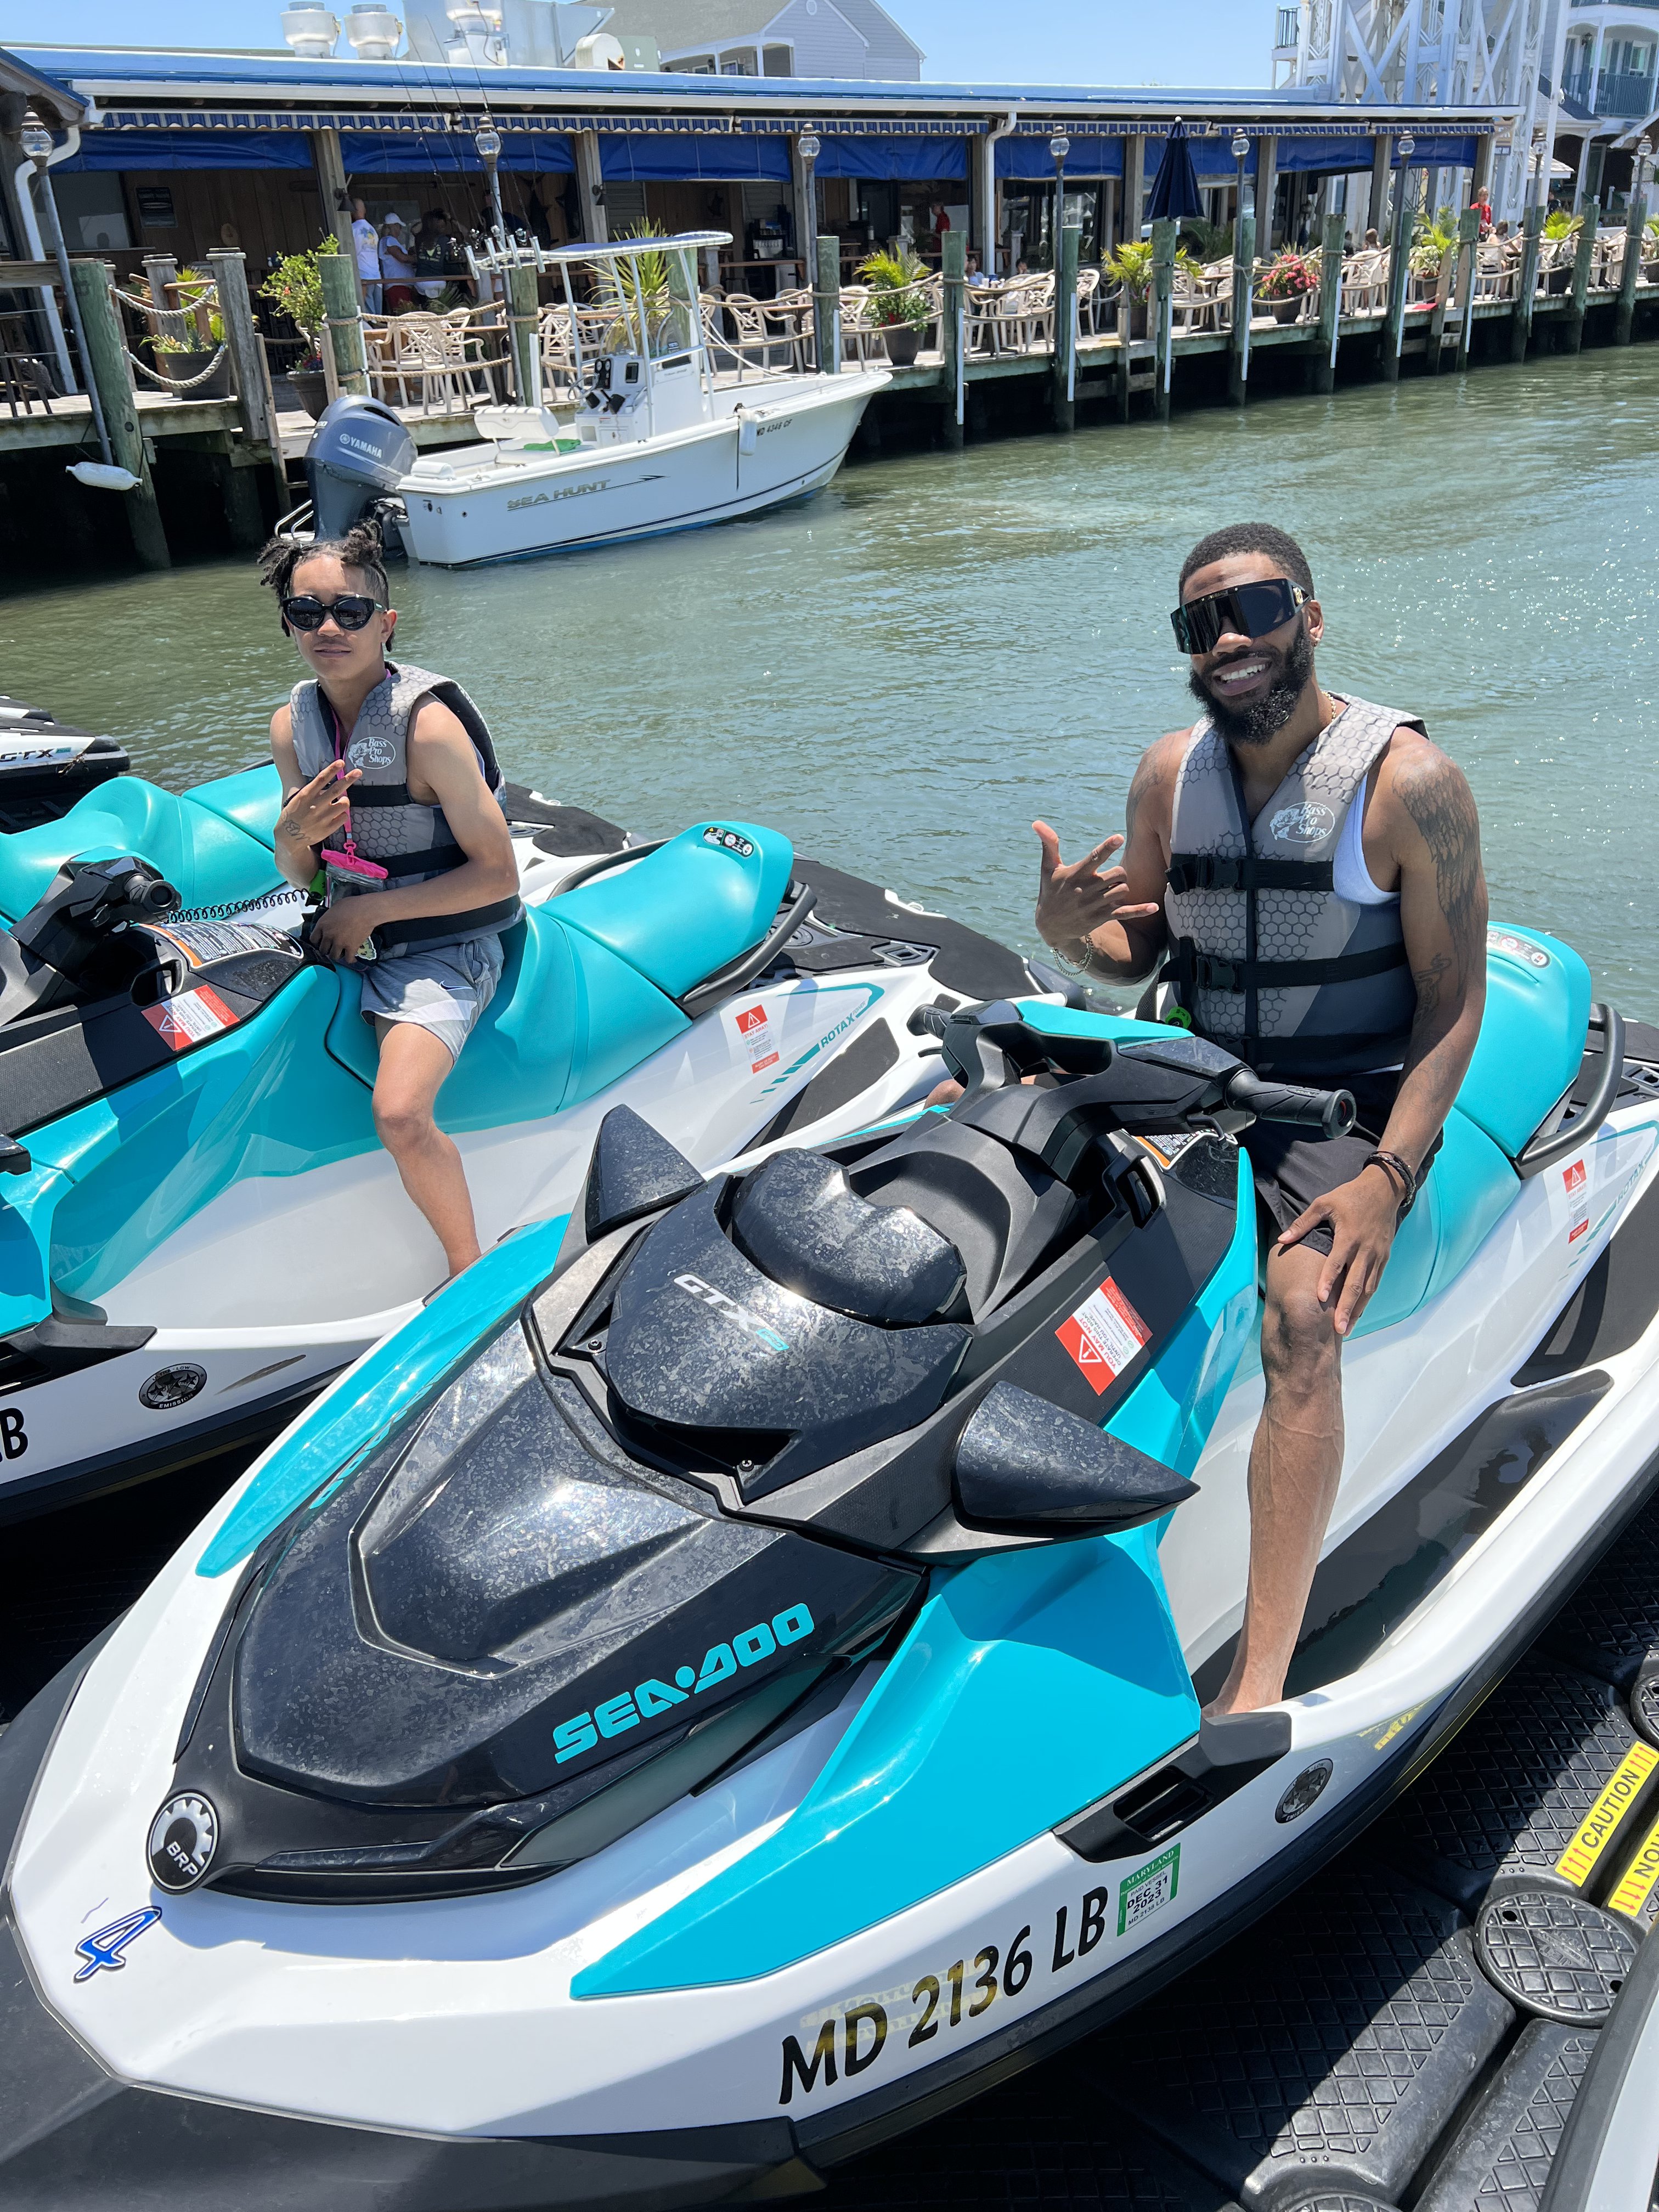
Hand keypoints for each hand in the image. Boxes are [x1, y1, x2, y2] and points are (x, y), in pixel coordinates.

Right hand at [279, 762, 361, 850]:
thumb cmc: (295, 814)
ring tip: (339, 802)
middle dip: (348, 779)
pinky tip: (336, 815)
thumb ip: (314, 792)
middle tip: (358, 772)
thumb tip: (330, 785)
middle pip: (336, 789)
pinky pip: (344, 817)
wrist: (289, 836)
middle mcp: (316, 805)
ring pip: (344, 804)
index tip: (341, 762)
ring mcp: (323, 817)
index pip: (321, 779)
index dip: (332, 769)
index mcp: (306, 795)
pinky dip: (343, 814)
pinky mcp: (328, 828)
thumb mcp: (299, 799)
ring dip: (345, 801)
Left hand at [311, 894, 385, 964]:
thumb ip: (330, 917)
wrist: (366, 910)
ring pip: (334, 956)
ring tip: (341, 953)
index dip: (318, 942)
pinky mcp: (351, 948)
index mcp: (323, 924)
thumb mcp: (335, 907)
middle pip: (323, 950)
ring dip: (337, 955)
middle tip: (332, 948)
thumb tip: (331, 919)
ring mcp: (339, 943)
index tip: (322, 942)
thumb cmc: (352, 905)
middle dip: (327, 950)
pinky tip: (352, 957)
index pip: (313, 939)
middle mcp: (329, 935)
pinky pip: (348, 959)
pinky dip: (350, 959)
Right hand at [1033, 821, 1160, 960]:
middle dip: (1119, 873)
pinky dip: (1140, 910)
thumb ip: (1049, 844)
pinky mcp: (1102, 917)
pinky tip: (1154, 907)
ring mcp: (1095, 905)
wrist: (1051, 926)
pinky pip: (1125, 913)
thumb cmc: (1051, 891)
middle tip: (1110, 877)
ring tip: (1109, 890)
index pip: (1094, 858)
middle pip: (1118, 873)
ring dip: (1121, 887)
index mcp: (1076, 874)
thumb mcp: (1048, 868)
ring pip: (1123, 890)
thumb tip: (1037, 823)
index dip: (1107, 847)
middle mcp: (1087, 889)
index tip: (1119, 838)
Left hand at [1276, 1164, 1403, 1336]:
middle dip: (1346, 1307)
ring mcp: (1377, 1255)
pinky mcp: (1384, 1257)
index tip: (1320, 1298)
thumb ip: (1303, 1223)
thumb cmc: (1350, 1195)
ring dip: (1357, 1310)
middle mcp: (1365, 1249)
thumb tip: (1282, 1239)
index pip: (1337, 1262)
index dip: (1328, 1280)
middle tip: (1337, 1329)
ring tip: (1345, 1329)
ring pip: (1368, 1288)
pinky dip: (1367, 1299)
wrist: (1384, 1189)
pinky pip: (1376, 1282)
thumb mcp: (1324, 1203)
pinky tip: (1358, 1313)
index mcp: (1349, 1236)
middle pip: (1355, 1283)